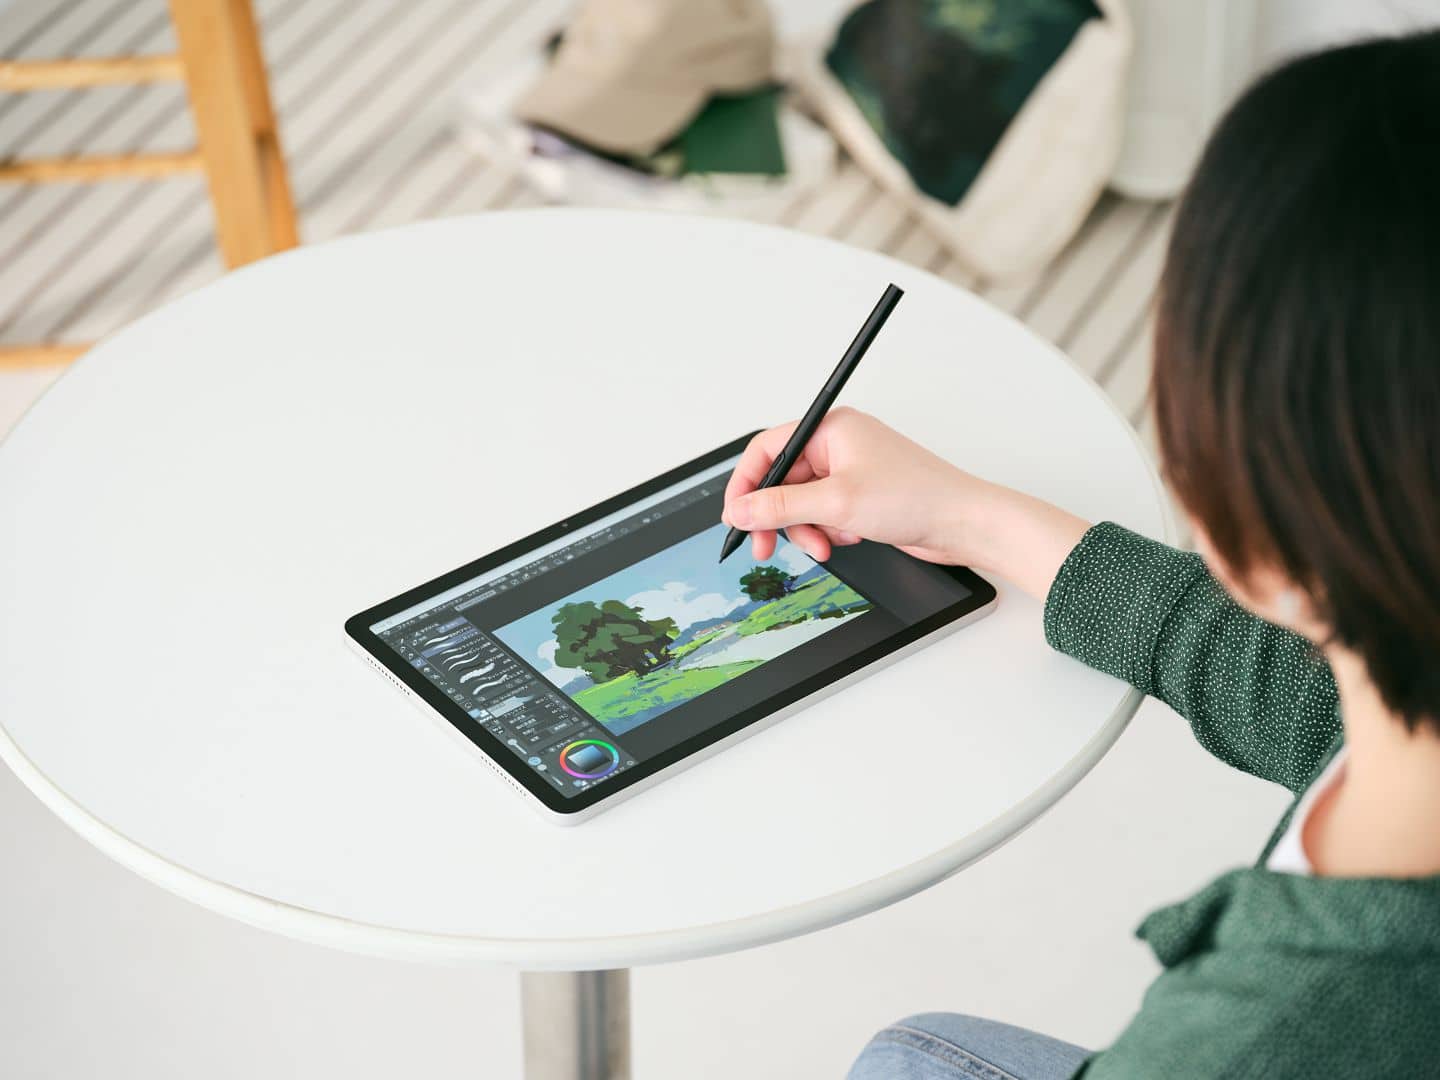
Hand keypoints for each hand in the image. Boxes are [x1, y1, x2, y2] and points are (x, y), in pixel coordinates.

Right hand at [720, 407, 1090, 598]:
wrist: (963, 523)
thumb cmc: (917, 497)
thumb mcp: (836, 504)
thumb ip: (780, 506)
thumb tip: (740, 509)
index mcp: (830, 429)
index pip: (768, 449)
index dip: (747, 484)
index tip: (737, 516)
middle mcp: (838, 445)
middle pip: (783, 481)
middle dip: (778, 517)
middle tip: (766, 547)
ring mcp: (850, 471)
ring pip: (802, 503)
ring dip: (807, 529)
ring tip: (825, 546)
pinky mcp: (861, 495)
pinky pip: (824, 514)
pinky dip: (828, 531)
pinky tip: (849, 538)